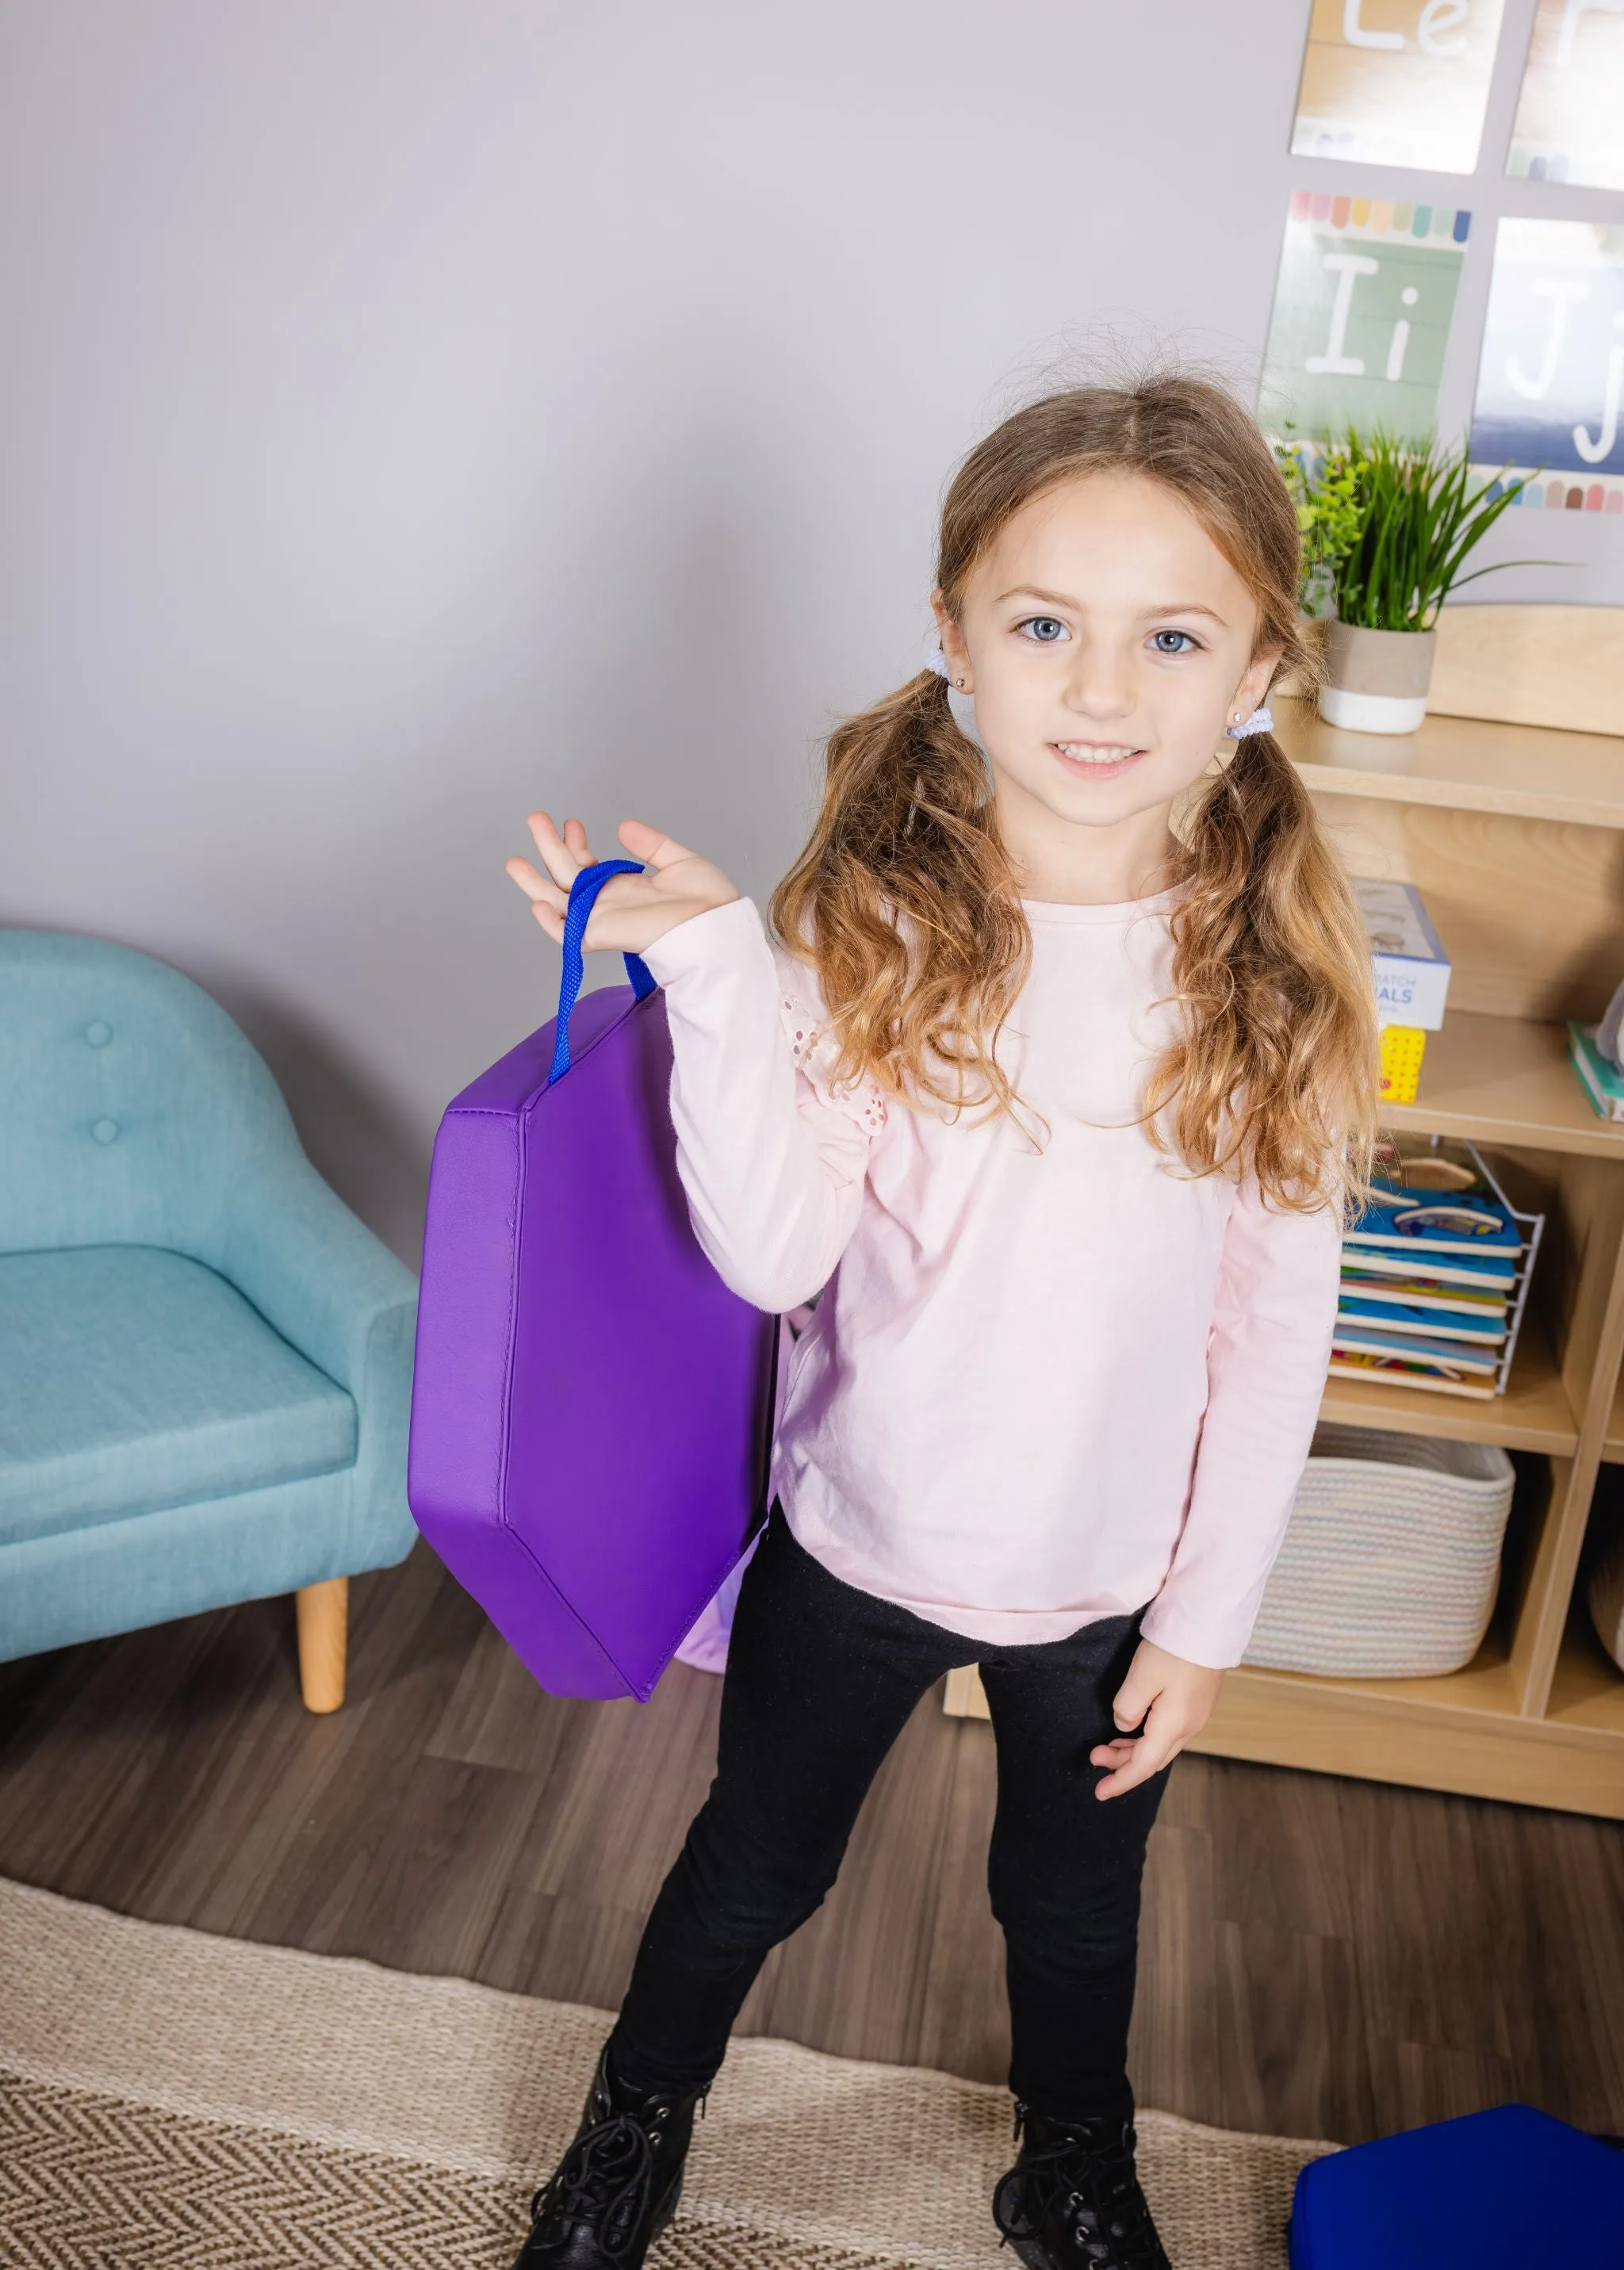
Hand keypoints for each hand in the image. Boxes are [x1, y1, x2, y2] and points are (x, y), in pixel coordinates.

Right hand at [505, 813, 739, 956]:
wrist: (717, 925)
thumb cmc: (707, 903)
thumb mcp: (677, 860)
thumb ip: (650, 844)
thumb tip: (624, 826)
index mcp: (623, 887)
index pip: (587, 865)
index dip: (575, 842)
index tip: (571, 822)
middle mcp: (607, 902)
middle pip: (565, 875)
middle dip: (549, 846)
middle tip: (535, 817)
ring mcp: (601, 918)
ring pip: (557, 900)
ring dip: (534, 881)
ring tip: (514, 861)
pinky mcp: (602, 935)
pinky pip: (568, 933)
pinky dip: (551, 922)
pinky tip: (537, 903)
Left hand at [1090, 1639, 1224, 1800]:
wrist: (1209, 1623)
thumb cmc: (1174, 1648)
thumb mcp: (1141, 1677)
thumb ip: (1127, 1708)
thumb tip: (1125, 1726)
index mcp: (1174, 1725)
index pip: (1144, 1765)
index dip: (1121, 1780)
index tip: (1100, 1793)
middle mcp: (1189, 1726)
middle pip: (1153, 1758)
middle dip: (1123, 1764)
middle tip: (1095, 1758)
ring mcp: (1195, 1714)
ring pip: (1161, 1745)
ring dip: (1134, 1750)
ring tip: (1108, 1747)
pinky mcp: (1196, 1701)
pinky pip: (1169, 1731)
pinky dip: (1147, 1738)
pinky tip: (1134, 1728)